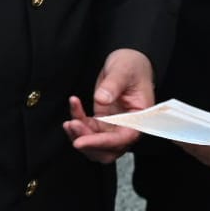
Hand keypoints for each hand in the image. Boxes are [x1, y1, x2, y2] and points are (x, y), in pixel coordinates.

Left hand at [63, 48, 155, 162]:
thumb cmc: (133, 65)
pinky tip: (74, 106)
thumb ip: (114, 84)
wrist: (128, 61)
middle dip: (88, 143)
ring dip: (80, 136)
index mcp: (139, 118)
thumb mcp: (123, 70)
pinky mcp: (102, 121)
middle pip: (108, 150)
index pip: (122, 139)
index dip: (102, 143)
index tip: (82, 141)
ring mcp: (114, 125)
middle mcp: (127, 126)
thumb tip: (102, 99)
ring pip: (95, 144)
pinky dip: (77, 122)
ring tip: (70, 120)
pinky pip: (87, 130)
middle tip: (74, 126)